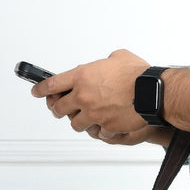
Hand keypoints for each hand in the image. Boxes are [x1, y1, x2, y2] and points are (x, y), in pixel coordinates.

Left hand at [29, 49, 171, 145]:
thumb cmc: (138, 74)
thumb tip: (105, 65)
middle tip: (59, 107)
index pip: (51, 84)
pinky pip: (96, 132)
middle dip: (57, 108)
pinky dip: (99, 129)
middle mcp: (84, 97)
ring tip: (85, 117)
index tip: (36, 91)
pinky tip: (104, 124)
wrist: (153, 92)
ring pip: (75, 124)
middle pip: (58, 108)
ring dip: (78, 120)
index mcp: (82, 76)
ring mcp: (94, 114)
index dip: (40, 89)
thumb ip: (104, 63)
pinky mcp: (106, 127)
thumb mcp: (118, 57)